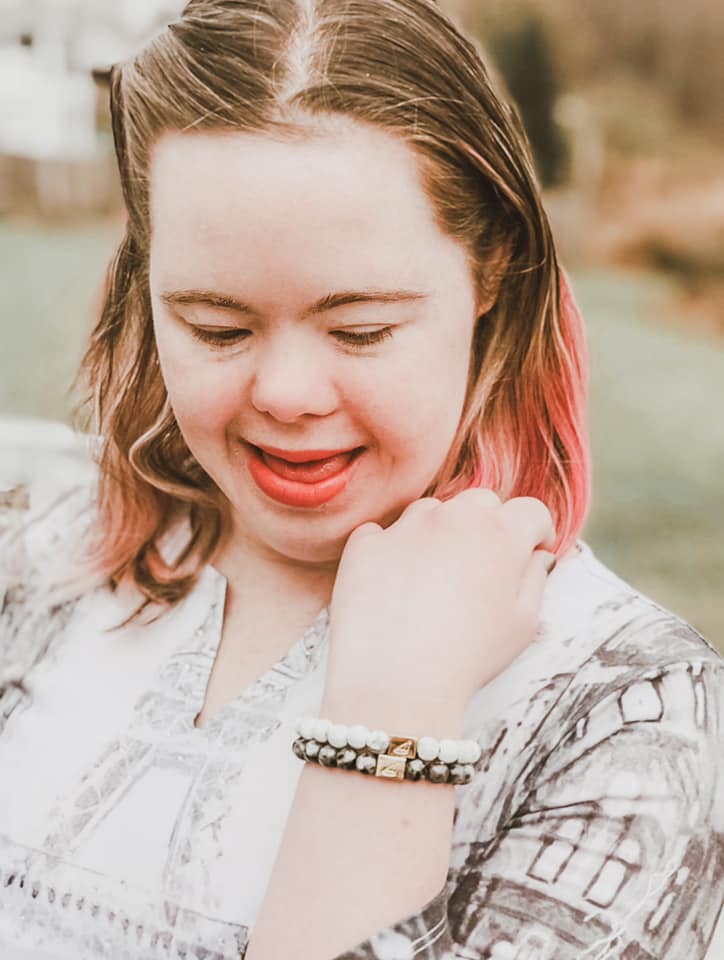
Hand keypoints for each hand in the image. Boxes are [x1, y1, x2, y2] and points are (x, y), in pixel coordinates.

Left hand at [328, 490, 555, 704]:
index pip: (530, 511)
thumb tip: (537, 556)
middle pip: (480, 502)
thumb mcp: (523, 623)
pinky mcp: (366, 544)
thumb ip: (535, 579)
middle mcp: (453, 517)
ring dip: (439, 532)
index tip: (532, 551)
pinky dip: (391, 550)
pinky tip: (395, 584)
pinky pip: (382, 533)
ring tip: (435, 578)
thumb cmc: (468, 657)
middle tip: (483, 565)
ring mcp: (405, 527)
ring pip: (431, 512)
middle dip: (489, 524)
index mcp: (501, 533)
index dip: (536, 531)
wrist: (397, 683)